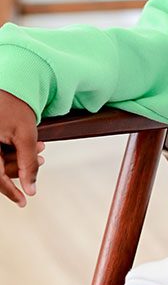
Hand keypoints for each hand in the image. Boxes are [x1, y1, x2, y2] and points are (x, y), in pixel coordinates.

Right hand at [0, 90, 43, 206]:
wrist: (13, 82)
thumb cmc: (15, 104)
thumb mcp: (26, 136)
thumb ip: (28, 164)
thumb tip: (31, 189)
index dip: (10, 192)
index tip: (23, 201)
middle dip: (19, 169)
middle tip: (39, 162)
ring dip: (17, 160)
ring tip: (38, 151)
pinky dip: (10, 152)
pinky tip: (27, 147)